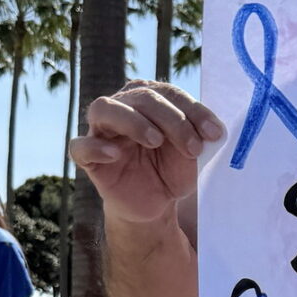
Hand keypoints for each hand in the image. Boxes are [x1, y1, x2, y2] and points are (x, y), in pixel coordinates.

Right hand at [70, 81, 225, 228]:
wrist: (156, 203)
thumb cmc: (172, 171)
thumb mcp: (191, 155)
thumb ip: (199, 138)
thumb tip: (216, 130)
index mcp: (149, 99)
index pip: (170, 93)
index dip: (194, 110)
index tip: (215, 134)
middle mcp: (123, 107)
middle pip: (141, 97)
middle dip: (172, 120)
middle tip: (193, 147)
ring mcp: (102, 131)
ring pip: (105, 109)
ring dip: (133, 121)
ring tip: (156, 140)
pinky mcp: (88, 158)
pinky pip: (80, 146)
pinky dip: (95, 147)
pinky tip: (114, 154)